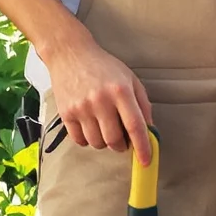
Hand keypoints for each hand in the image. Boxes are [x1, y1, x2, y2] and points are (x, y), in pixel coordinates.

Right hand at [44, 26, 152, 152]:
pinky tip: (90, 127)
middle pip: (115, 140)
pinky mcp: (66, 113)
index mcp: (121, 91)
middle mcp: (101, 100)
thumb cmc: (103, 66)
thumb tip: (149, 132)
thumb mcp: (130, 79)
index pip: (135, 126)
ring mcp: (82, 107)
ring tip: (104, 127)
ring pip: (97, 143)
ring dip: (104, 142)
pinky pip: (80, 141)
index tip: (145, 161)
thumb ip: (142, 105)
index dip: (142, 147)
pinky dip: (87, 140)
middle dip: (121, 145)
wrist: (70, 54)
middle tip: (122, 137)